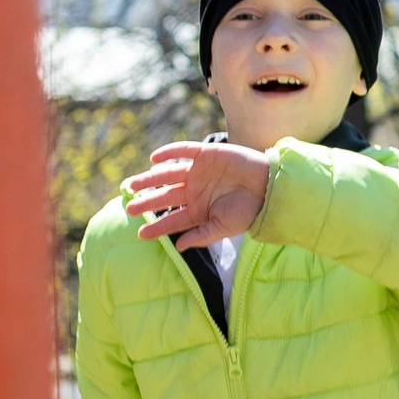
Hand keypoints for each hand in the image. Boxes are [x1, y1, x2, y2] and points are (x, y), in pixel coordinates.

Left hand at [124, 142, 272, 249]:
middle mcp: (195, 190)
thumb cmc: (250, 210)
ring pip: (167, 174)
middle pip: (165, 196)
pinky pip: (183, 151)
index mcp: (199, 209)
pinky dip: (168, 152)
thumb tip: (178, 248)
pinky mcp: (206, 154)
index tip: (140, 234)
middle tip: (129, 208)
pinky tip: (153, 159)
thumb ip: (201, 236)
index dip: (156, 227)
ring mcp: (199, 172)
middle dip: (146, 201)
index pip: (173, 219)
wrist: (270, 187)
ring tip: (133, 184)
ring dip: (149, 178)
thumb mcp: (224, 227)